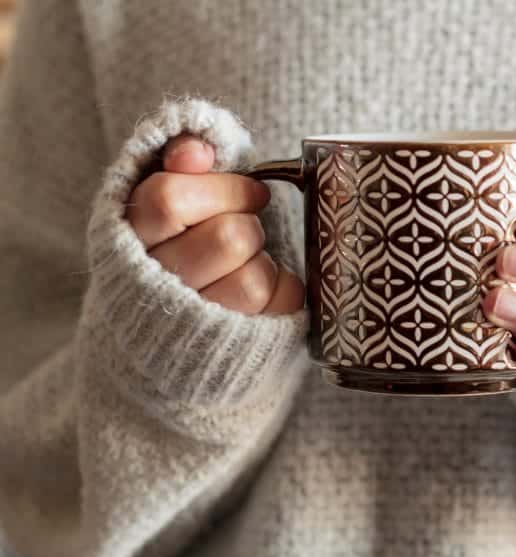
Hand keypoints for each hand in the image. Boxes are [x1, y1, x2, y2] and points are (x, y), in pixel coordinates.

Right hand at [126, 135, 304, 314]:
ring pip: (252, 280)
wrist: (173, 326)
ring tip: (246, 261)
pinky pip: (279, 302)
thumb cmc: (180, 239)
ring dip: (262, 261)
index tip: (253, 192)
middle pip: (227, 238)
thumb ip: (180, 157)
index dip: (225, 189)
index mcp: (128, 238)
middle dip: (248, 224)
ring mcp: (193, 321)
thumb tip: (197, 151)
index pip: (168, 200)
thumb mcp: (170, 191)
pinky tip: (263, 286)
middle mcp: (154, 285)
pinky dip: (284, 287)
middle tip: (245, 227)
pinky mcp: (233, 343)